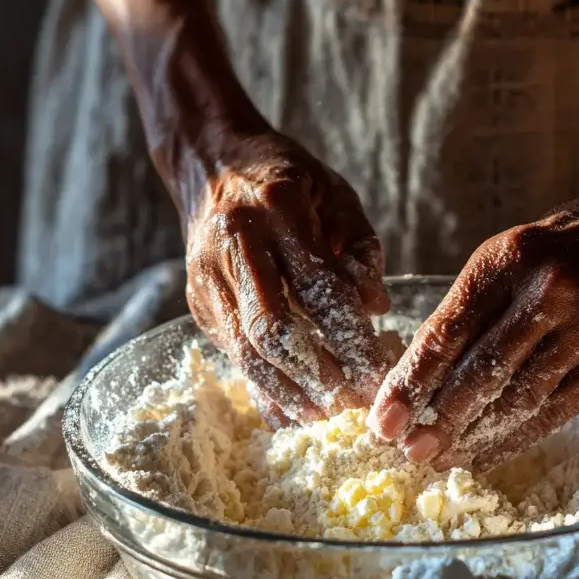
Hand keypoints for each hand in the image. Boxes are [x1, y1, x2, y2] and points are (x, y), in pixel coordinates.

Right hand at [178, 120, 391, 426]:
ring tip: (324, 415)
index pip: (318, 286)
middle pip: (273, 327)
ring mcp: (208, 277)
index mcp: (278, 208)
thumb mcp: (335, 195)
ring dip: (287, 391)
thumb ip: (361, 249)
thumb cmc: (287, 179)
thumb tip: (378, 308)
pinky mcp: (198, 302)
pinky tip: (292, 411)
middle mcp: (236, 244)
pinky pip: (231, 354)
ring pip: (245, 351)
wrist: (208, 163)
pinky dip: (262, 388)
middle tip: (353, 403)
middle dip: (317, 373)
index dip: (349, 336)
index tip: (380, 369)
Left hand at [370, 164, 578, 469]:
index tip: (381, 417)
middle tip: (406, 449)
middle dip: (436, 419)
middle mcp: (551, 291)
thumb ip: (480, 300)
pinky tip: (489, 450)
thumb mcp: (523, 245)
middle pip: (479, 373)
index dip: (411, 380)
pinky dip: (518, 435)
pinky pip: (558, 410)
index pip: (447, 330)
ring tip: (442, 457)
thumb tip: (424, 368)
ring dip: (474, 436)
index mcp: (512, 255)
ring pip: (518, 399)